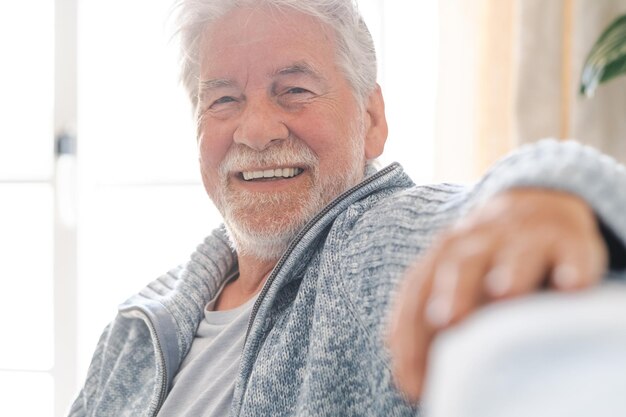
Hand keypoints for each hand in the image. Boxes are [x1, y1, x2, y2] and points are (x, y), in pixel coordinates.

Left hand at [386, 189, 607, 401]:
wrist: (536, 203)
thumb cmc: (487, 261)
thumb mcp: (455, 282)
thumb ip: (434, 323)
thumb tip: (418, 381)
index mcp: (443, 255)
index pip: (417, 291)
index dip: (410, 333)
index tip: (412, 380)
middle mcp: (478, 241)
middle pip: (460, 263)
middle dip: (451, 291)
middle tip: (446, 320)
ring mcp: (522, 237)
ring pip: (514, 252)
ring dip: (508, 271)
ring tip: (505, 293)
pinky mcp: (566, 238)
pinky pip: (570, 252)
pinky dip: (571, 267)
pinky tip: (572, 285)